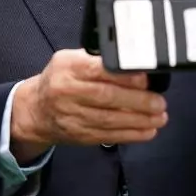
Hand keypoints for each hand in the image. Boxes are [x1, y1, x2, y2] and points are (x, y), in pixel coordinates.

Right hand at [10, 50, 167, 160]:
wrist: (36, 110)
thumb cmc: (60, 80)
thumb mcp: (71, 59)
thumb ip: (97, 59)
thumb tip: (134, 62)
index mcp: (68, 67)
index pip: (98, 70)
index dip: (124, 76)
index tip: (146, 78)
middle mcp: (67, 92)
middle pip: (106, 97)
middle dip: (138, 101)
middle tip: (159, 102)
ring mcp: (72, 116)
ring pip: (109, 120)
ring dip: (139, 120)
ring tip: (159, 117)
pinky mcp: (79, 135)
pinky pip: (108, 135)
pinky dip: (131, 134)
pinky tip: (148, 131)